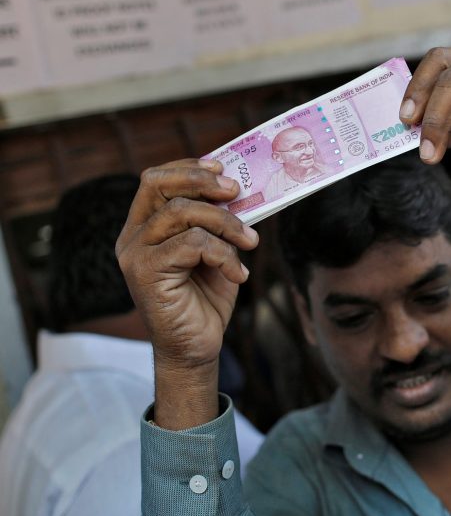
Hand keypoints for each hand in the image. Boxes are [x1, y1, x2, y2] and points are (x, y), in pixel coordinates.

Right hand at [116, 159, 258, 426]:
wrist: (196, 347)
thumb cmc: (205, 298)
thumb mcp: (215, 251)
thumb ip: (216, 222)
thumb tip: (238, 190)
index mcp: (145, 226)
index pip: (156, 180)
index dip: (188, 168)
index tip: (221, 168)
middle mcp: (133, 236)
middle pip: (158, 185)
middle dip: (201, 182)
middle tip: (236, 191)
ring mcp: (135, 253)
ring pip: (181, 213)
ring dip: (226, 223)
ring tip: (251, 242)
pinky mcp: (146, 272)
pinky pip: (192, 245)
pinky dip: (224, 255)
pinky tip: (239, 274)